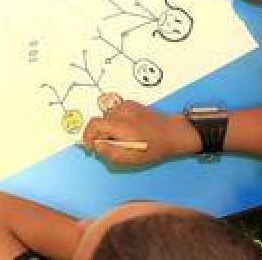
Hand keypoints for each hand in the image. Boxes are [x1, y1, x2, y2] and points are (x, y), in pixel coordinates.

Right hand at [80, 100, 197, 166]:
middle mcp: (121, 112)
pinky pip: (116, 113)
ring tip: (121, 139)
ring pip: (107, 117)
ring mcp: (126, 106)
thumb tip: (96, 146)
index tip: (90, 147)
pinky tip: (128, 130)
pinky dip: (116, 122)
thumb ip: (110, 153)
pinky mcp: (131, 104)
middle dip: (100, 135)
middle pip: (100, 122)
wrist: (173, 132)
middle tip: (109, 147)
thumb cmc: (153, 148)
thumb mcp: (131, 158)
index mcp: (120, 125)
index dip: (88, 136)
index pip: (94, 124)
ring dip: (108, 128)